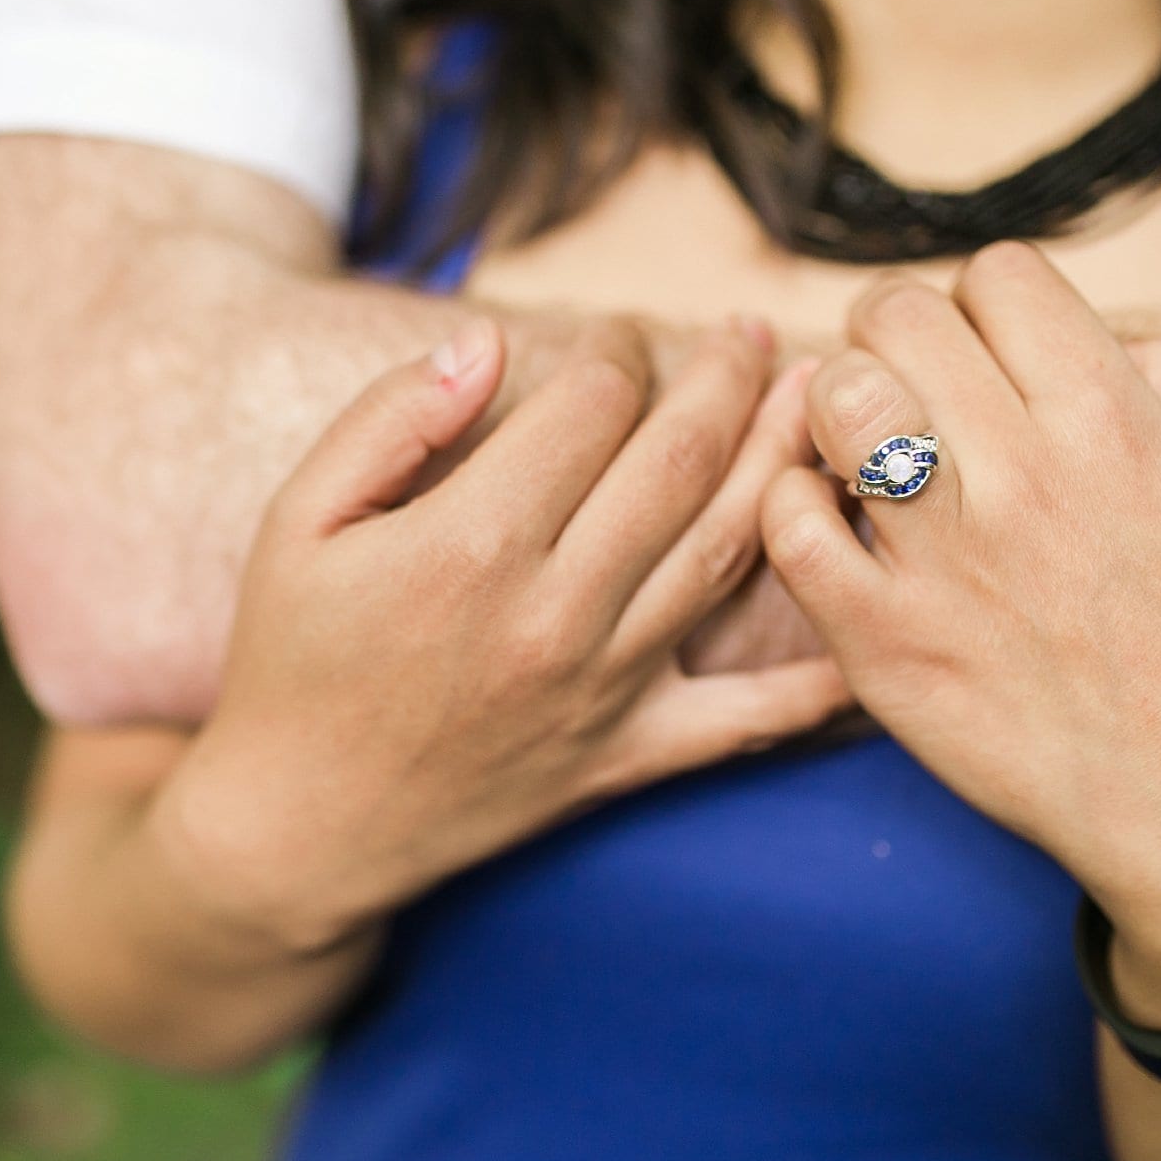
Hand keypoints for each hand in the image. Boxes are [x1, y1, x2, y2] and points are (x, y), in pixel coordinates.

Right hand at [158, 316, 850, 951]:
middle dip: (730, 378)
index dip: (619, 347)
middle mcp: (554, 610)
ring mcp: (603, 687)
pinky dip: (816, 680)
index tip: (620, 333)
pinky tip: (871, 620)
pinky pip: (744, 719)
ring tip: (819, 403)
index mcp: (472, 541)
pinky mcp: (626, 755)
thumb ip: (390, 420)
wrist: (299, 828)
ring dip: (782, 464)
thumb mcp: (299, 521)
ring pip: (725, 551)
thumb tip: (487, 347)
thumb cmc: (289, 661)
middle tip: (757, 332)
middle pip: (679, 461)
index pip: (591, 405)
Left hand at [760, 242, 1160, 1013]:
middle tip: (913, 393)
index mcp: (1113, 422)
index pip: (998, 274)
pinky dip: (794, 505)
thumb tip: (1093, 333)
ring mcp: (943, 558)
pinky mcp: (881, 641)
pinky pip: (788, 526)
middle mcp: (1022, 474)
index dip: (984, 304)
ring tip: (865, 451)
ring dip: (840, 407)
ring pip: (835, 399)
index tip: (989, 359)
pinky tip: (835, 524)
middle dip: (897, 335)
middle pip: (898, 315)